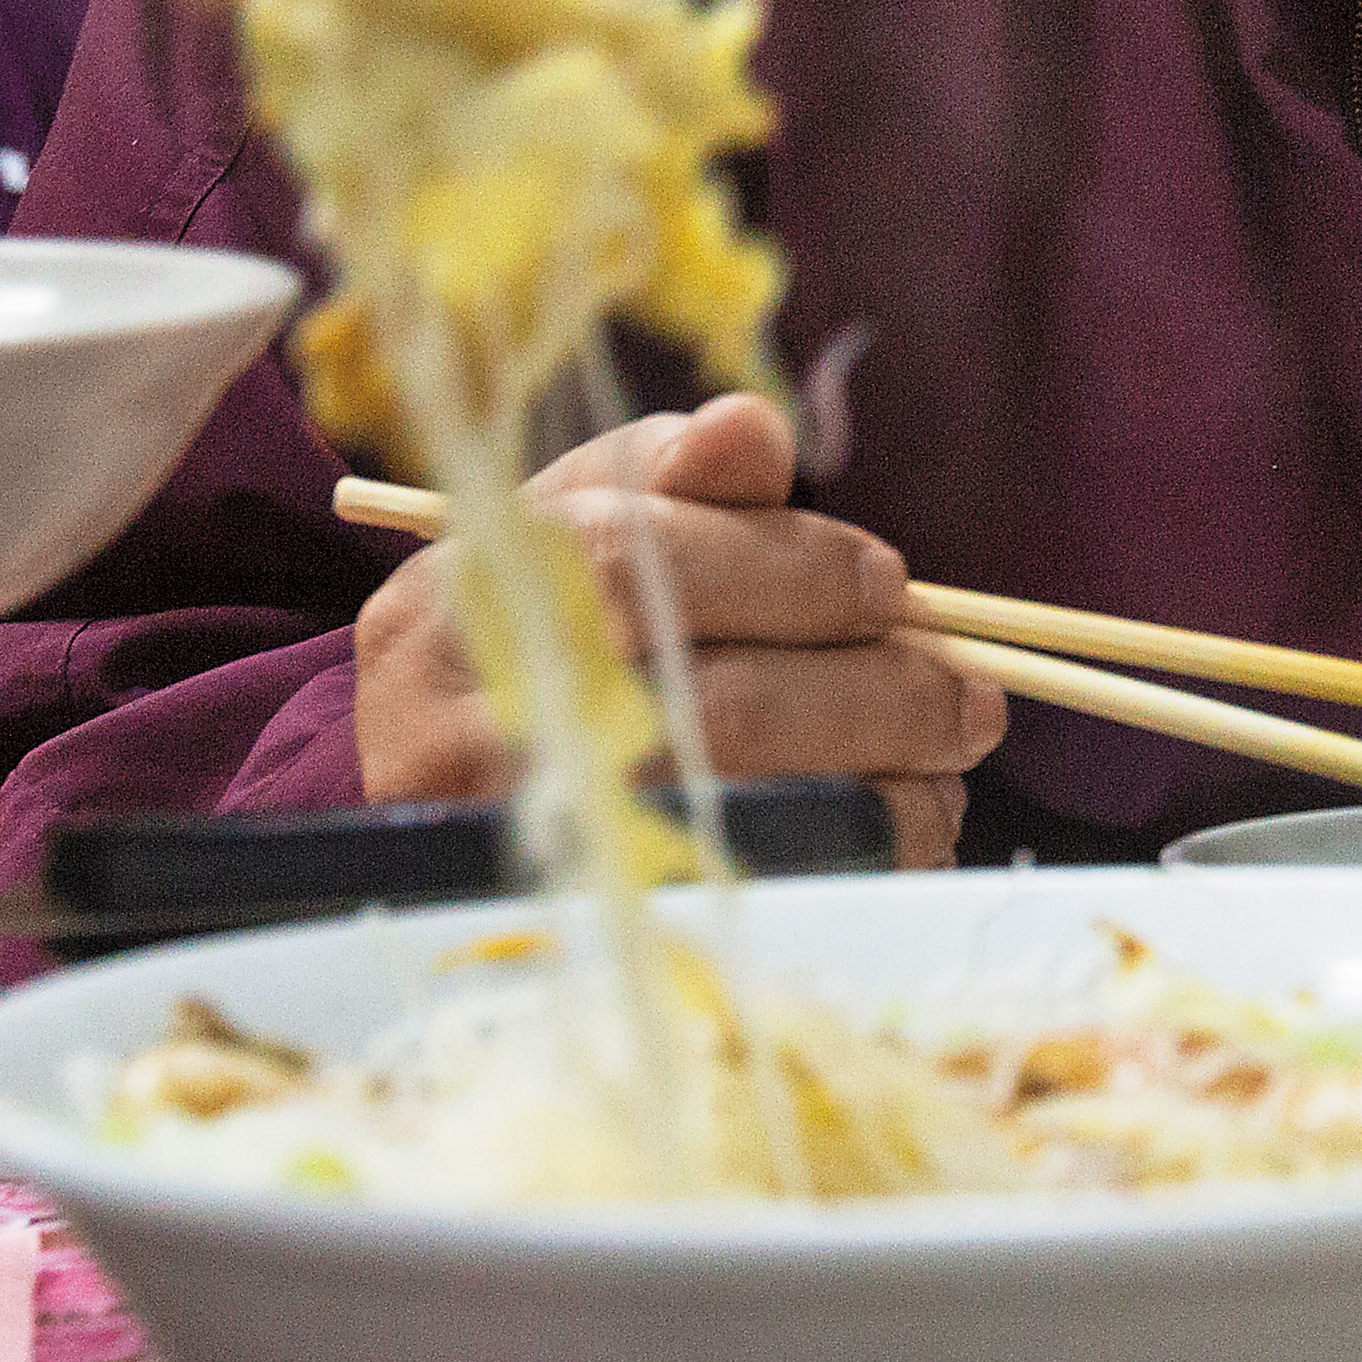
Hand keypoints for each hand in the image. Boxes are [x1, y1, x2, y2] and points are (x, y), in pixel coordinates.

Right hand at [350, 394, 1003, 864]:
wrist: (393, 809)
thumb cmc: (512, 638)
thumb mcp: (554, 533)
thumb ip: (662, 473)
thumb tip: (757, 426)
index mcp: (461, 606)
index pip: (644, 566)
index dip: (792, 572)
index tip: (889, 585)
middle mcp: (483, 737)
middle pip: (720, 709)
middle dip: (877, 695)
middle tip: (968, 695)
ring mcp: (539, 851)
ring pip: (757, 819)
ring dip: (890, 788)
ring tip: (948, 757)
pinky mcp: (597, 935)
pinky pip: (766, 901)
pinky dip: (858, 862)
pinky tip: (899, 826)